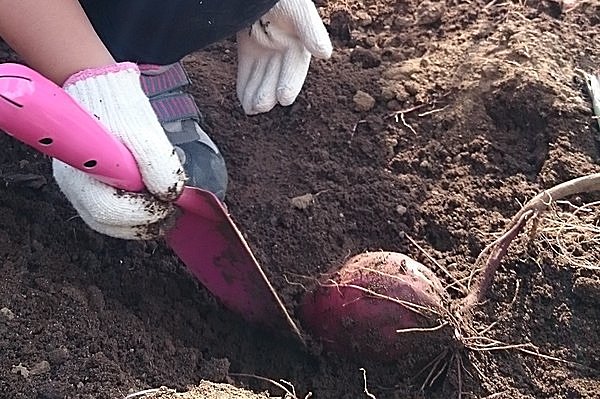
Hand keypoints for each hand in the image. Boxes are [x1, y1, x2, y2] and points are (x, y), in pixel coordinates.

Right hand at [53, 62, 185, 239]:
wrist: (99, 89)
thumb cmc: (116, 107)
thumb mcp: (144, 131)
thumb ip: (159, 164)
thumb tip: (170, 194)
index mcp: (82, 170)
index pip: (108, 210)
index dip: (142, 214)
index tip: (169, 205)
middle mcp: (76, 185)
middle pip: (108, 222)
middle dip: (144, 223)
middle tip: (172, 213)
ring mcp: (82, 188)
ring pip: (110, 222)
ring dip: (142, 221)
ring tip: (168, 210)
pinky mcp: (93, 187)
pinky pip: (113, 212)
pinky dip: (135, 213)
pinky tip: (154, 203)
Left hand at [236, 0, 331, 114]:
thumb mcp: (296, 8)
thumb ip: (310, 29)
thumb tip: (325, 54)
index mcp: (300, 35)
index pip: (296, 64)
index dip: (291, 81)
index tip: (285, 98)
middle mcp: (285, 44)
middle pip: (277, 73)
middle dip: (269, 91)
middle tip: (262, 107)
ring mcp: (266, 46)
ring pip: (261, 75)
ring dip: (256, 92)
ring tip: (250, 109)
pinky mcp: (249, 46)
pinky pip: (247, 69)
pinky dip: (245, 85)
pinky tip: (243, 101)